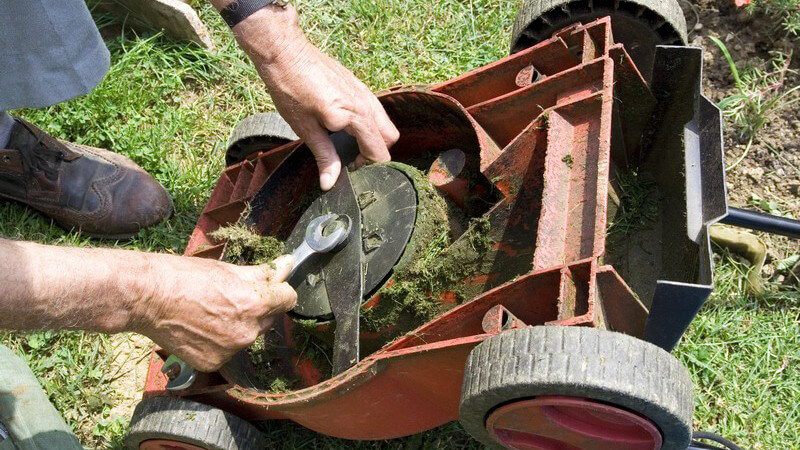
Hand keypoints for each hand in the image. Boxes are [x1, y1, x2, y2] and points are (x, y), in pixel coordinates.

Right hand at [132, 255, 296, 371]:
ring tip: (210, 311)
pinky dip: (218, 341)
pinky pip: (227, 351)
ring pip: (247, 335)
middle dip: (257, 308)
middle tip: (230, 296)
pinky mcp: (213, 363)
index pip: (288, 299)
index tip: (271, 287)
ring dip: (238, 325)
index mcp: (255, 304)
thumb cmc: (184, 277)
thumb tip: (287, 265)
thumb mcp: (228, 269)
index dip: (279, 290)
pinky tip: (200, 327)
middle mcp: (247, 331)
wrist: (147, 297)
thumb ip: (262, 273)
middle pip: (268, 318)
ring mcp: (230, 350)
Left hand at [232, 6, 398, 189]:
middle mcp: (365, 103)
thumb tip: (329, 183)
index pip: (379, 151)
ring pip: (385, 122)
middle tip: (353, 159)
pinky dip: (370, 123)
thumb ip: (324, 157)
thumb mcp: (305, 129)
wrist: (284, 53)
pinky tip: (347, 125)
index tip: (351, 170)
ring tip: (350, 144)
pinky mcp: (358, 84)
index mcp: (354, 116)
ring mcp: (364, 91)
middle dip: (377, 152)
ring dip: (375, 137)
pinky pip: (375, 109)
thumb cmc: (290, 89)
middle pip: (389, 138)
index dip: (369, 167)